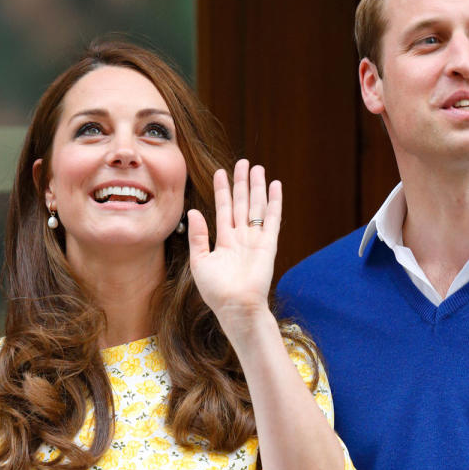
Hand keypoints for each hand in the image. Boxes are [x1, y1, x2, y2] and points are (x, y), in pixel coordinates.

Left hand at [187, 159, 281, 330]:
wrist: (236, 307)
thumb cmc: (216, 291)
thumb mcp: (199, 261)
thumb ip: (198, 236)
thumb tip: (193, 211)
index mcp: (224, 241)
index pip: (224, 209)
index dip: (222, 190)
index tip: (220, 172)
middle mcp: (241, 237)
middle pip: (242, 203)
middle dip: (242, 183)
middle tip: (243, 162)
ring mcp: (255, 239)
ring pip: (256, 206)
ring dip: (257, 187)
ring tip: (257, 167)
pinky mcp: (268, 244)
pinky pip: (272, 218)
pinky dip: (275, 201)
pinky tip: (276, 185)